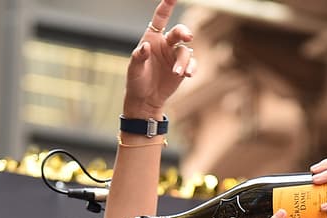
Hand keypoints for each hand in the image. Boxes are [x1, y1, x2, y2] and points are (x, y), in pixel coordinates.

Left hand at [123, 0, 197, 118]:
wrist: (145, 100)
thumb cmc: (136, 81)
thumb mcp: (134, 70)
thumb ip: (138, 57)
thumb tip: (145, 46)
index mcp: (152, 38)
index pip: (161, 18)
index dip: (167, 5)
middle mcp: (166, 44)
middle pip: (178, 31)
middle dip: (184, 32)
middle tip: (187, 37)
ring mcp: (175, 56)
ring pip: (185, 51)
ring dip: (183, 62)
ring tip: (176, 74)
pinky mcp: (183, 68)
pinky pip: (192, 64)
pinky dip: (191, 68)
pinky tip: (188, 75)